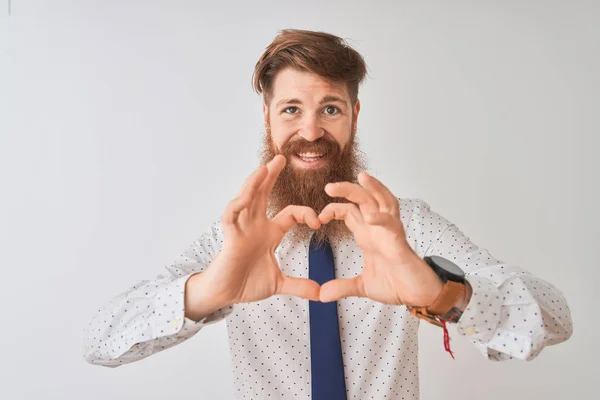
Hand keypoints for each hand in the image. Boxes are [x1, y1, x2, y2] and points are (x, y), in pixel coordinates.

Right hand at [200, 155, 321, 307]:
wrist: (225, 295)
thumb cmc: (246, 284)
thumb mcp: (278, 284)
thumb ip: (299, 286)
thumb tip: (320, 293)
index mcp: (269, 233)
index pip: (290, 214)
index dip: (306, 214)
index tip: (318, 223)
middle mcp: (255, 225)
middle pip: (263, 194)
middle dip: (270, 176)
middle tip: (281, 158)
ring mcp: (241, 229)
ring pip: (246, 199)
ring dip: (254, 184)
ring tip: (263, 168)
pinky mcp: (229, 237)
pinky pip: (231, 217)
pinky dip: (237, 206)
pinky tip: (245, 197)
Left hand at [317, 172, 442, 306]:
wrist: (417, 295)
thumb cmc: (397, 285)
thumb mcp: (362, 286)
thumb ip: (342, 287)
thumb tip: (321, 295)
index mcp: (368, 235)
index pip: (349, 211)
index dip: (333, 209)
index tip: (318, 219)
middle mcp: (378, 228)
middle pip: (364, 199)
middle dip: (347, 189)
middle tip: (328, 187)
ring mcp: (389, 232)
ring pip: (382, 201)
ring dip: (373, 189)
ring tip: (361, 177)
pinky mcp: (400, 241)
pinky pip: (392, 224)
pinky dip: (382, 218)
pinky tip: (370, 217)